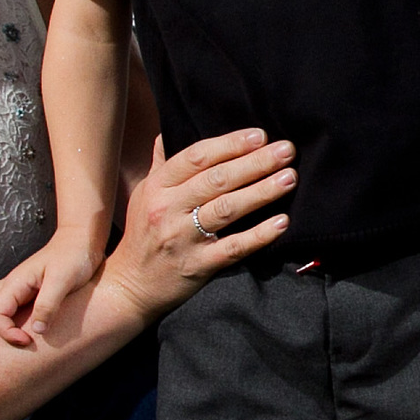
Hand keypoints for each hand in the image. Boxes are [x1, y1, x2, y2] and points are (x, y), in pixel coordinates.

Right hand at [0, 228, 102, 349]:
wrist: (80, 241)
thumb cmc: (72, 256)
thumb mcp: (62, 280)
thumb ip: (48, 304)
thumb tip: (37, 330)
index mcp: (15, 283)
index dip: (7, 332)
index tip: (27, 341)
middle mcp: (10, 285)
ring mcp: (16, 288)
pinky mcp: (26, 292)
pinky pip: (1, 305)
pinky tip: (7, 329)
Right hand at [96, 128, 296, 321]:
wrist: (130, 286)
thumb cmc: (143, 235)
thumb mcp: (144, 195)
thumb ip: (160, 164)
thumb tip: (167, 132)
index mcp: (158, 187)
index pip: (197, 157)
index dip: (230, 144)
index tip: (259, 135)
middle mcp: (168, 209)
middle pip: (217, 179)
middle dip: (256, 162)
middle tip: (287, 150)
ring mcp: (183, 238)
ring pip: (228, 209)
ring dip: (262, 191)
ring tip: (290, 178)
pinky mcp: (198, 265)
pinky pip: (233, 248)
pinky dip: (259, 235)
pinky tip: (282, 222)